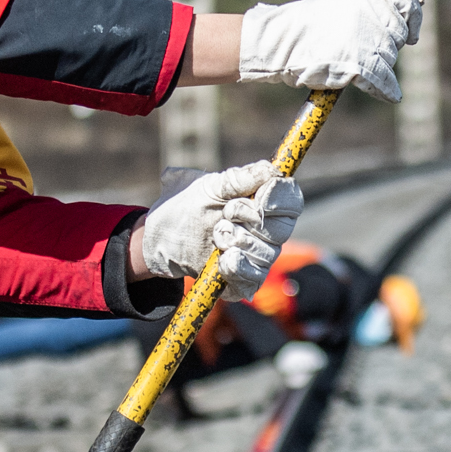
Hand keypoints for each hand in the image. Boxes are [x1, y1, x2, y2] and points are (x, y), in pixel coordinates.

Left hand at [135, 163, 305, 299]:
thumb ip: (237, 179)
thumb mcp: (206, 186)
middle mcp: (265, 231)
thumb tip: (269, 170)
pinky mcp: (243, 281)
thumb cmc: (186, 206)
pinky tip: (221, 260)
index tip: (261, 197)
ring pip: (267, 254)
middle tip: (226, 214)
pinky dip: (238, 267)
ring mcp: (256, 257)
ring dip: (239, 241)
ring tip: (216, 235)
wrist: (159, 237)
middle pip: (282, 229)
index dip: (281, 198)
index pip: (291, 200)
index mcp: (262, 203)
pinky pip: (254, 279)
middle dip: (253, 220)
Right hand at [238, 0, 422, 99]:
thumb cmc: (308, 26)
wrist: (281, 42)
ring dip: (379, 65)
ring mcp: (369, 39)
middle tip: (366, 48)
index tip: (412, 32)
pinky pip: (385, 82)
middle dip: (389, 44)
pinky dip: (387, 90)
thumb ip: (369, 7)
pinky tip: (389, 94)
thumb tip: (402, 14)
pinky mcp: (362, 65)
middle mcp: (373, 12)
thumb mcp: (342, 4)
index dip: (413, 16)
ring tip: (351, 62)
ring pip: (390, 58)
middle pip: (398, 34)